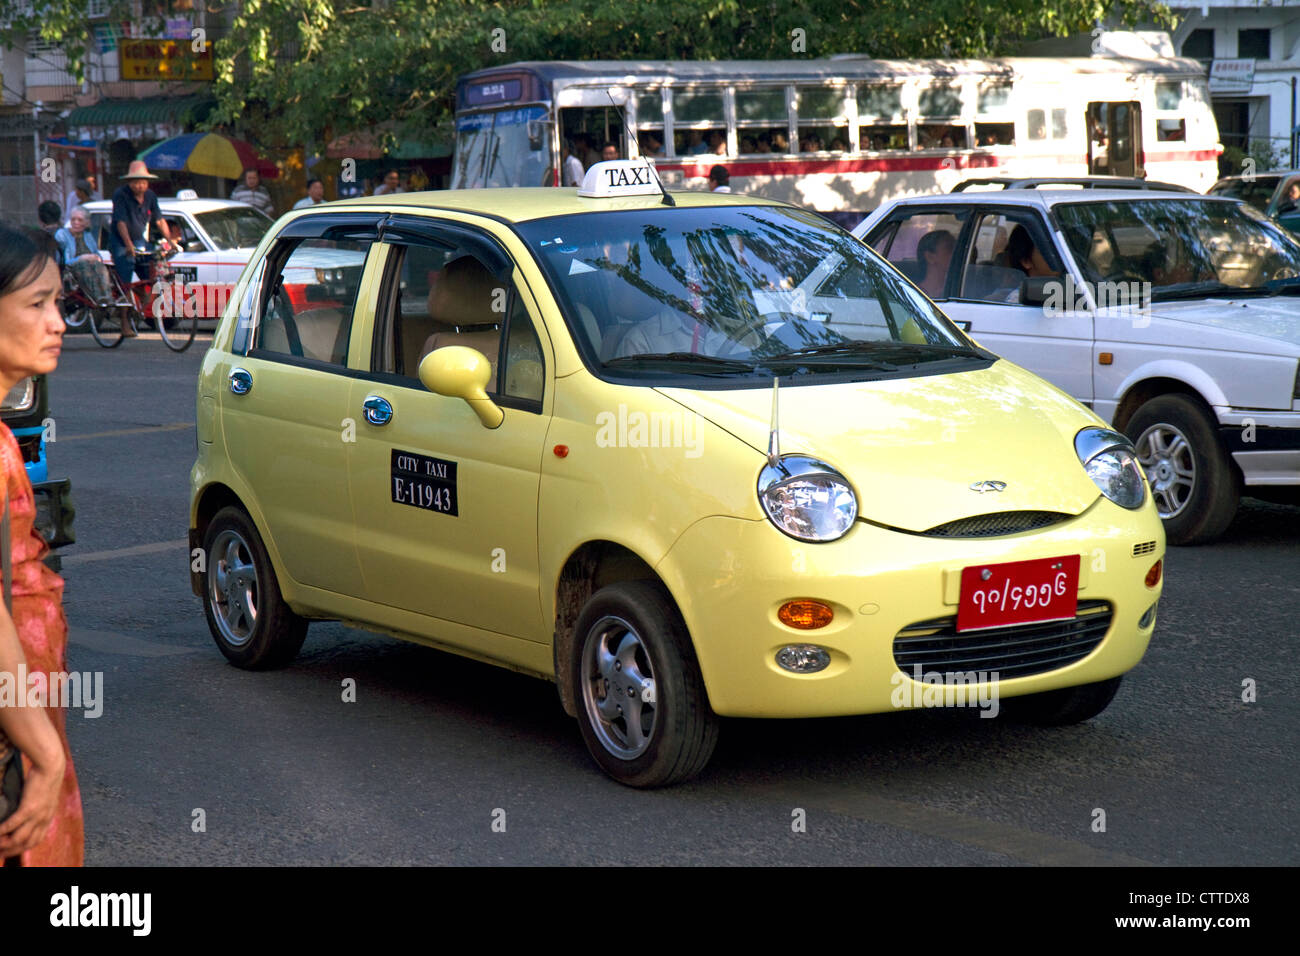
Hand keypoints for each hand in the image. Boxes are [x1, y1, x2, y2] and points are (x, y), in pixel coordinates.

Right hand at [0, 735, 65, 858]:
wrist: (50, 766)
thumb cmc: (45, 778)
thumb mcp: (44, 796)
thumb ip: (36, 807)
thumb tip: (24, 811)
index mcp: (48, 817)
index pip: (36, 840)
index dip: (23, 848)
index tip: (11, 850)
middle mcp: (44, 819)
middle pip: (27, 844)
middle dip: (12, 851)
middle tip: (0, 853)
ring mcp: (38, 815)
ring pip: (19, 839)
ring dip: (5, 844)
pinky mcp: (29, 808)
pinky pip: (12, 825)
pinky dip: (2, 831)